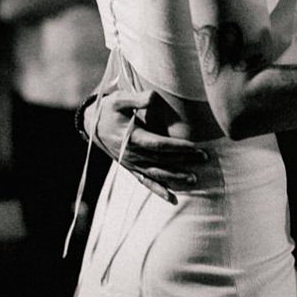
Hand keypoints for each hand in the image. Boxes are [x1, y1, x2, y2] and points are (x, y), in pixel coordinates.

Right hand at [87, 86, 203, 199]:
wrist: (91, 126)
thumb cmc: (108, 110)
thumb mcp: (118, 99)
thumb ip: (136, 98)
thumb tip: (154, 96)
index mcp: (132, 138)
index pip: (159, 145)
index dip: (177, 147)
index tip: (194, 147)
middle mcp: (133, 154)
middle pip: (162, 160)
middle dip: (184, 160)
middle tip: (204, 158)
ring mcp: (132, 164)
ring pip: (157, 174)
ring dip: (175, 178)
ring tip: (194, 179)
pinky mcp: (131, 169)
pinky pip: (145, 183)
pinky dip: (159, 191)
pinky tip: (172, 199)